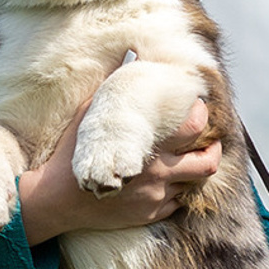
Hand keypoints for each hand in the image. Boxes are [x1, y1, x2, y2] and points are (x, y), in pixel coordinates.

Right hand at [21, 98, 221, 244]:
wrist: (55, 201)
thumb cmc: (70, 154)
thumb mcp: (88, 114)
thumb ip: (113, 86)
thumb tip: (129, 53)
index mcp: (147, 146)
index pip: (194, 129)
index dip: (203, 118)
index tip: (199, 111)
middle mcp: (158, 174)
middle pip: (207, 162)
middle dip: (214, 149)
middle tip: (209, 140)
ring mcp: (156, 198)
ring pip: (195, 184)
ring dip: (195, 171)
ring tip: (190, 159)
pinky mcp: (149, 215)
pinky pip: (178, 203)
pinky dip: (178, 192)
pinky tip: (169, 181)